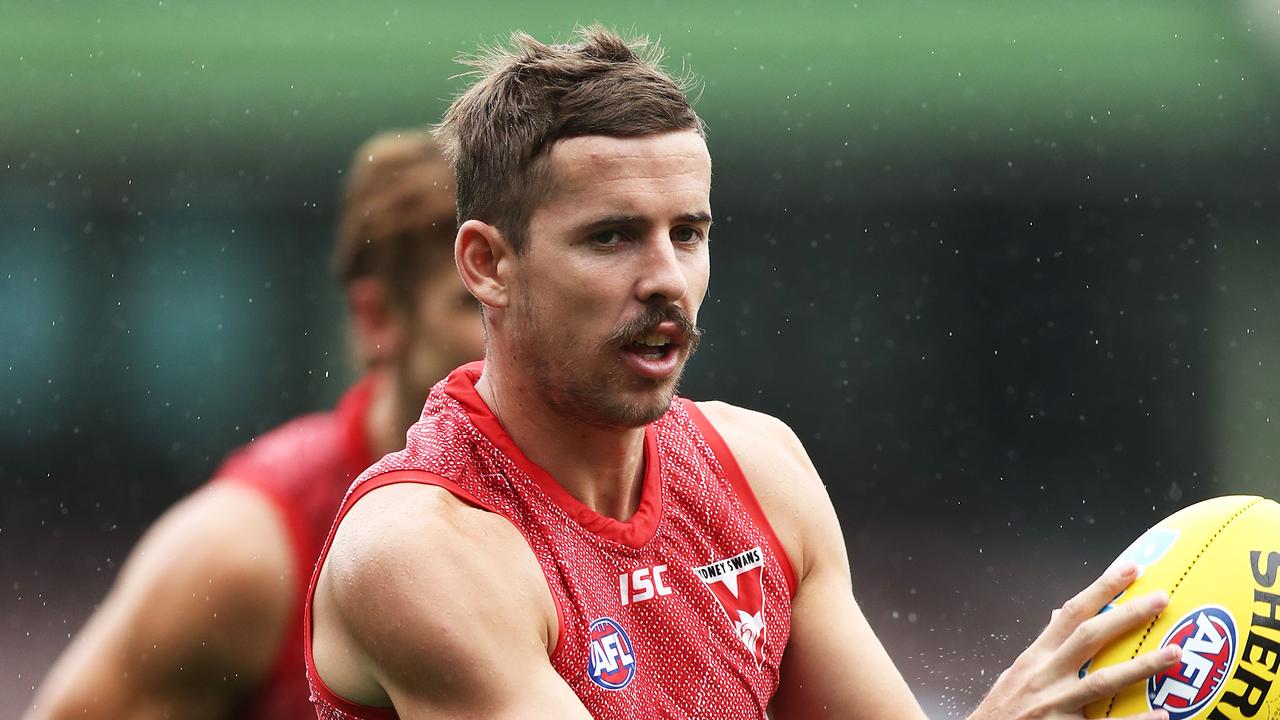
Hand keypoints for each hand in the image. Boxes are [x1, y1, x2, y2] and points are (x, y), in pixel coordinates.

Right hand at [969, 561, 1181, 719]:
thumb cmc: (1002, 709)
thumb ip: (1042, 647)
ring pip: (1103, 680)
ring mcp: (1056, 704)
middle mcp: (1046, 675)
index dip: (1101, 589)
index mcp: (1036, 657)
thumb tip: (1058, 614)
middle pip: (1089, 636)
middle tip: (1161, 599)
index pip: (1070, 613)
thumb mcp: (1016, 672)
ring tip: (1175, 653)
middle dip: (1126, 615)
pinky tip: (1162, 715)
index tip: (1129, 570)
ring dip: (1142, 665)